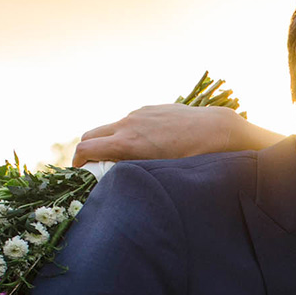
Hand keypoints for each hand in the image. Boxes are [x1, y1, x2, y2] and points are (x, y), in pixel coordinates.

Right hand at [73, 104, 246, 165]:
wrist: (218, 129)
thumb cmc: (193, 157)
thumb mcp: (161, 173)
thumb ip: (135, 175)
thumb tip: (119, 186)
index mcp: (127, 142)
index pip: (86, 147)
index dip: (77, 162)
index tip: (79, 173)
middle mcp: (128, 124)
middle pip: (92, 134)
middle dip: (87, 150)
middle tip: (94, 167)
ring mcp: (139, 113)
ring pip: (111, 127)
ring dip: (108, 141)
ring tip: (122, 159)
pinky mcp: (150, 109)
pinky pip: (130, 121)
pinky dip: (126, 133)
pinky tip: (146, 145)